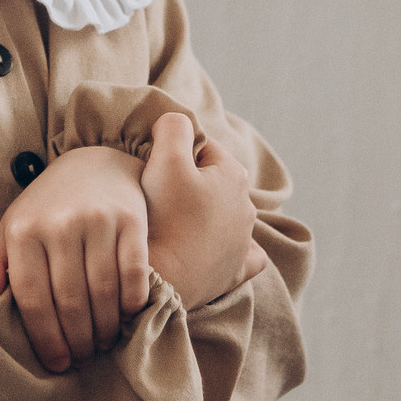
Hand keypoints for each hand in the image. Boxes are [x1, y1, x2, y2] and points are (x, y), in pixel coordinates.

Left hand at [0, 146, 149, 372]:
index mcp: (25, 229)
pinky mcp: (131, 219)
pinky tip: (126, 316)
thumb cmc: (48, 207)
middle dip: (77, 340)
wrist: (95, 165)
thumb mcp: (14, 228)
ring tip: (102, 343)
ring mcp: (98, 219)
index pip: (32, 298)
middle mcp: (60, 223)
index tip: (56, 363)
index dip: (45, 338)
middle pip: (69, 301)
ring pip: (102, 292)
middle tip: (82, 358)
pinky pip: (134, 273)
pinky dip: (132, 302)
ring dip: (104, 328)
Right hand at [143, 112, 264, 308]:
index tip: (153, 171)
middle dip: (189, 184)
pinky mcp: (235, 270)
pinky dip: (233, 249)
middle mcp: (247, 206)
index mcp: (234, 174)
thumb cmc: (164, 216)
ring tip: (173, 224)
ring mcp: (243, 241)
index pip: (200, 147)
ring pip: (225, 215)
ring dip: (203, 214)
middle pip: (211, 181)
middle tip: (159, 198)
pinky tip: (220, 249)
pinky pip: (243, 255)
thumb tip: (176, 124)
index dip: (172, 153)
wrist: (163, 277)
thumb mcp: (165, 157)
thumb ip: (173, 126)